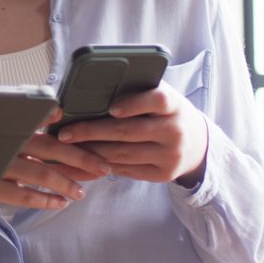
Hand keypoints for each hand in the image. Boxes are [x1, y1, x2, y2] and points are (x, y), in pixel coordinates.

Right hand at [0, 111, 110, 225]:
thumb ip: (17, 117)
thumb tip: (58, 110)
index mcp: (2, 121)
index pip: (36, 117)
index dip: (58, 120)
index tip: (81, 125)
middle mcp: (2, 139)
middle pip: (48, 147)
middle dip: (79, 158)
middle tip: (103, 166)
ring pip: (39, 174)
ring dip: (64, 183)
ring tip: (81, 192)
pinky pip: (22, 195)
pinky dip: (43, 200)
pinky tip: (60, 203)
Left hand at [54, 81, 208, 186]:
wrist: (198, 144)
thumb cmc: (166, 113)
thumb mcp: (162, 98)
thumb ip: (138, 91)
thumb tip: (94, 88)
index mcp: (174, 105)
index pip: (157, 100)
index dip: (134, 103)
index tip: (112, 108)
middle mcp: (175, 131)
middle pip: (130, 131)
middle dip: (93, 132)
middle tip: (65, 133)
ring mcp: (170, 156)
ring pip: (124, 154)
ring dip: (92, 150)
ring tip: (68, 146)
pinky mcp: (163, 174)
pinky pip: (128, 170)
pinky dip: (103, 164)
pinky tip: (84, 159)